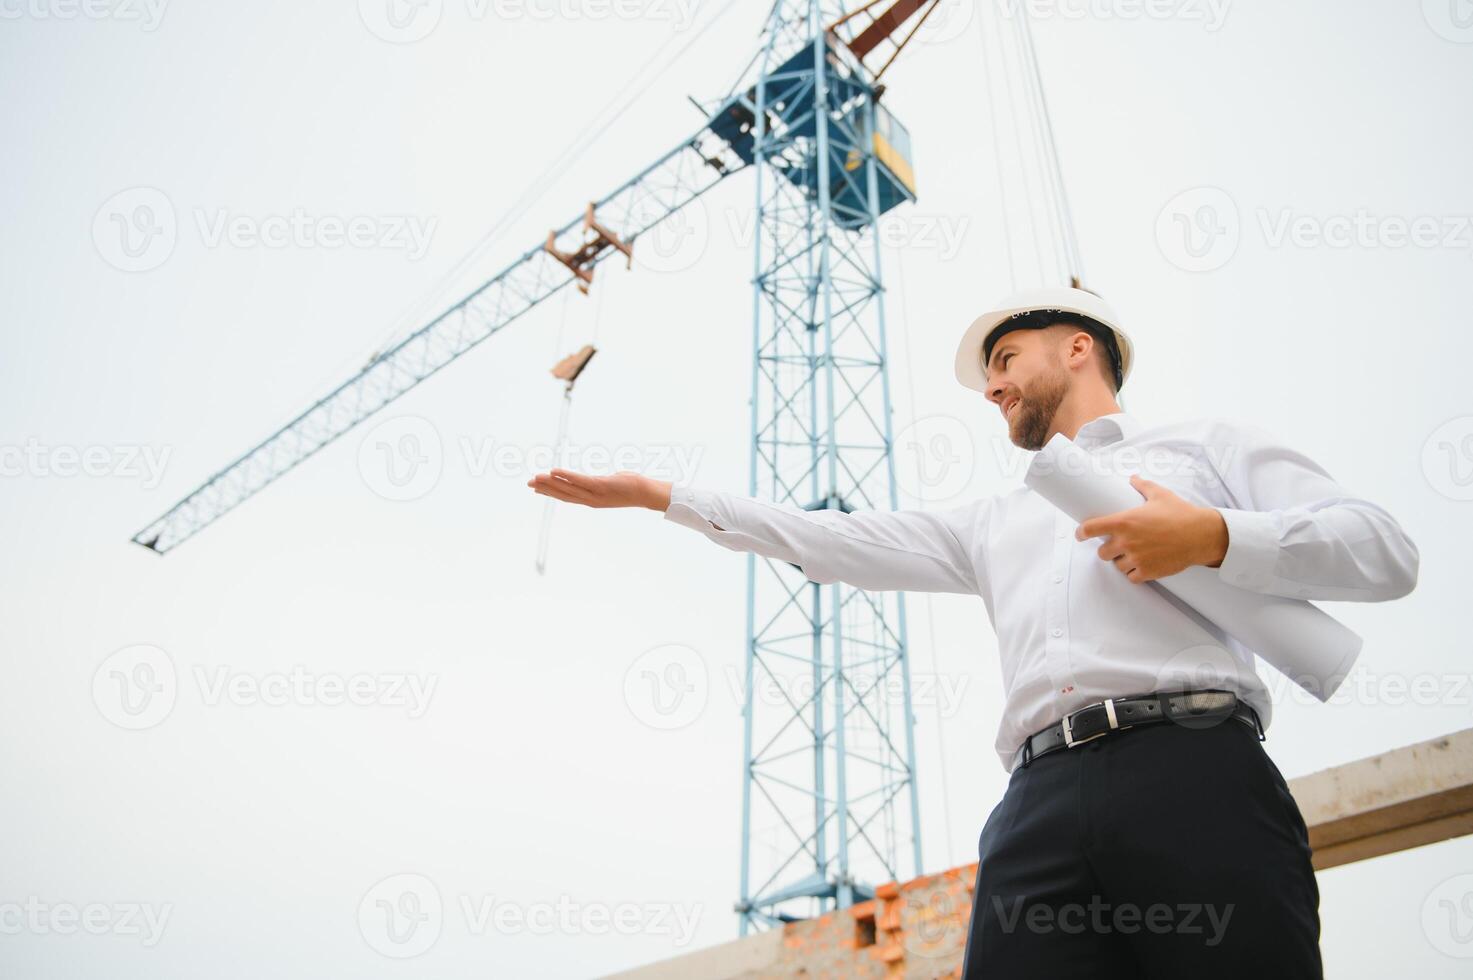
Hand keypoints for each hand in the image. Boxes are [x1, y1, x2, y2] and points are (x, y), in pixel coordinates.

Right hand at [526, 468, 671, 510]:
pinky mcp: (601, 485)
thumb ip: (597, 483)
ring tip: (536, 477)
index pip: (566, 497)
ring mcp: (595, 494)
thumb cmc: (630, 487)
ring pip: (568, 488)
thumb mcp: (609, 485)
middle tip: (528, 483)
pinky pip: (580, 480)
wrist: (646, 493)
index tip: (536, 489)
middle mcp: (591, 500)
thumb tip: (593, 479)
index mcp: (591, 500)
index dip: (550, 493)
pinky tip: (554, 471)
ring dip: (551, 483)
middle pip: (563, 494)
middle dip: (545, 489)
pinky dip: (565, 476)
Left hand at [1074, 474, 1228, 583]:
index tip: (1081, 534)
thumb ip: (1143, 486)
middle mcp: (1126, 541)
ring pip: (1117, 566)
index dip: (1081, 532)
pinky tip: (1140, 566)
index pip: (1090, 529)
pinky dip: (1134, 573)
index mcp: (1124, 522)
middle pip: (1102, 553)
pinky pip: (1131, 577)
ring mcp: (1136, 558)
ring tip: (1131, 555)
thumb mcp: (1160, 495)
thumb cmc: (1181, 513)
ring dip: (1121, 561)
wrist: (1201, 535)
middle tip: (1116, 545)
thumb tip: (1134, 478)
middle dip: (1107, 549)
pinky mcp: (1148, 572)